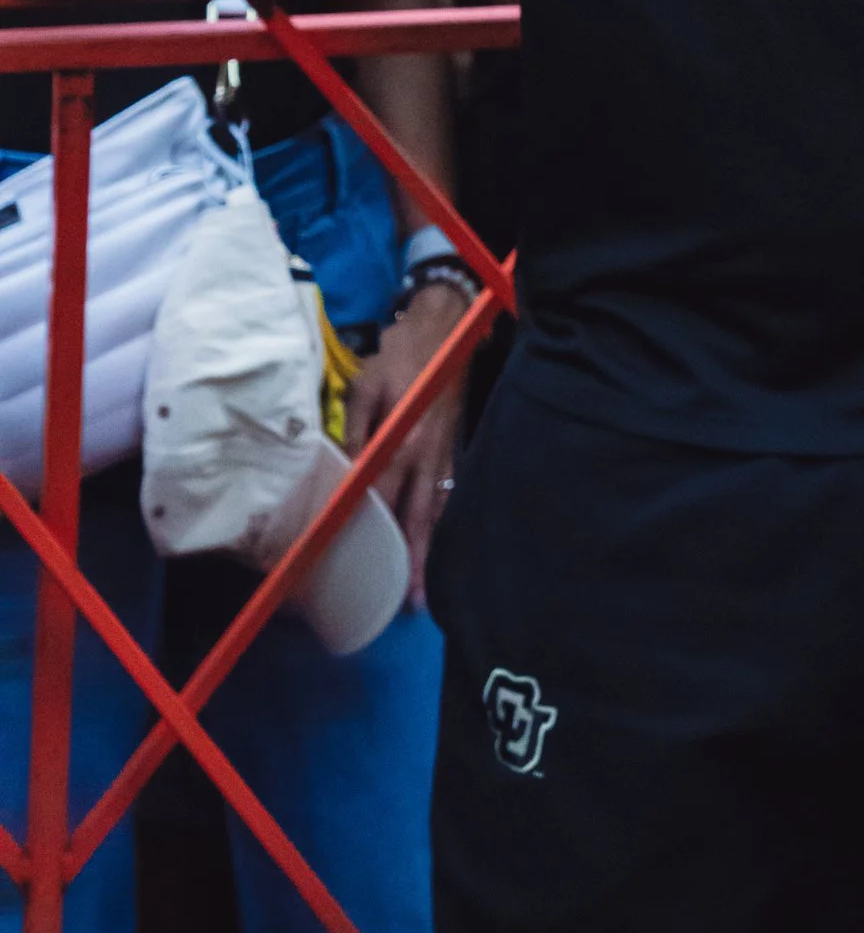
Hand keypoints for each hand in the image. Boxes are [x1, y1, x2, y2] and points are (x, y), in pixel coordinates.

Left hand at [343, 278, 474, 610]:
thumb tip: (340, 470)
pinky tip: (438, 547)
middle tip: (408, 606)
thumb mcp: (367, 383)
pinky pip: (449, 495)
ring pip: (438, 511)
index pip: (381, 496)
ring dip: (430, 552)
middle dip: (412, 561)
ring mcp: (445, 454)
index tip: (353, 565)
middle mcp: (427, 456)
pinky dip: (443, 525)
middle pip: (418, 516)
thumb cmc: (400, 354)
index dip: (367, 531)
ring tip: (425, 595)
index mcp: (403, 441)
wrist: (446, 326)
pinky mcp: (453, 448)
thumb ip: (354, 428)